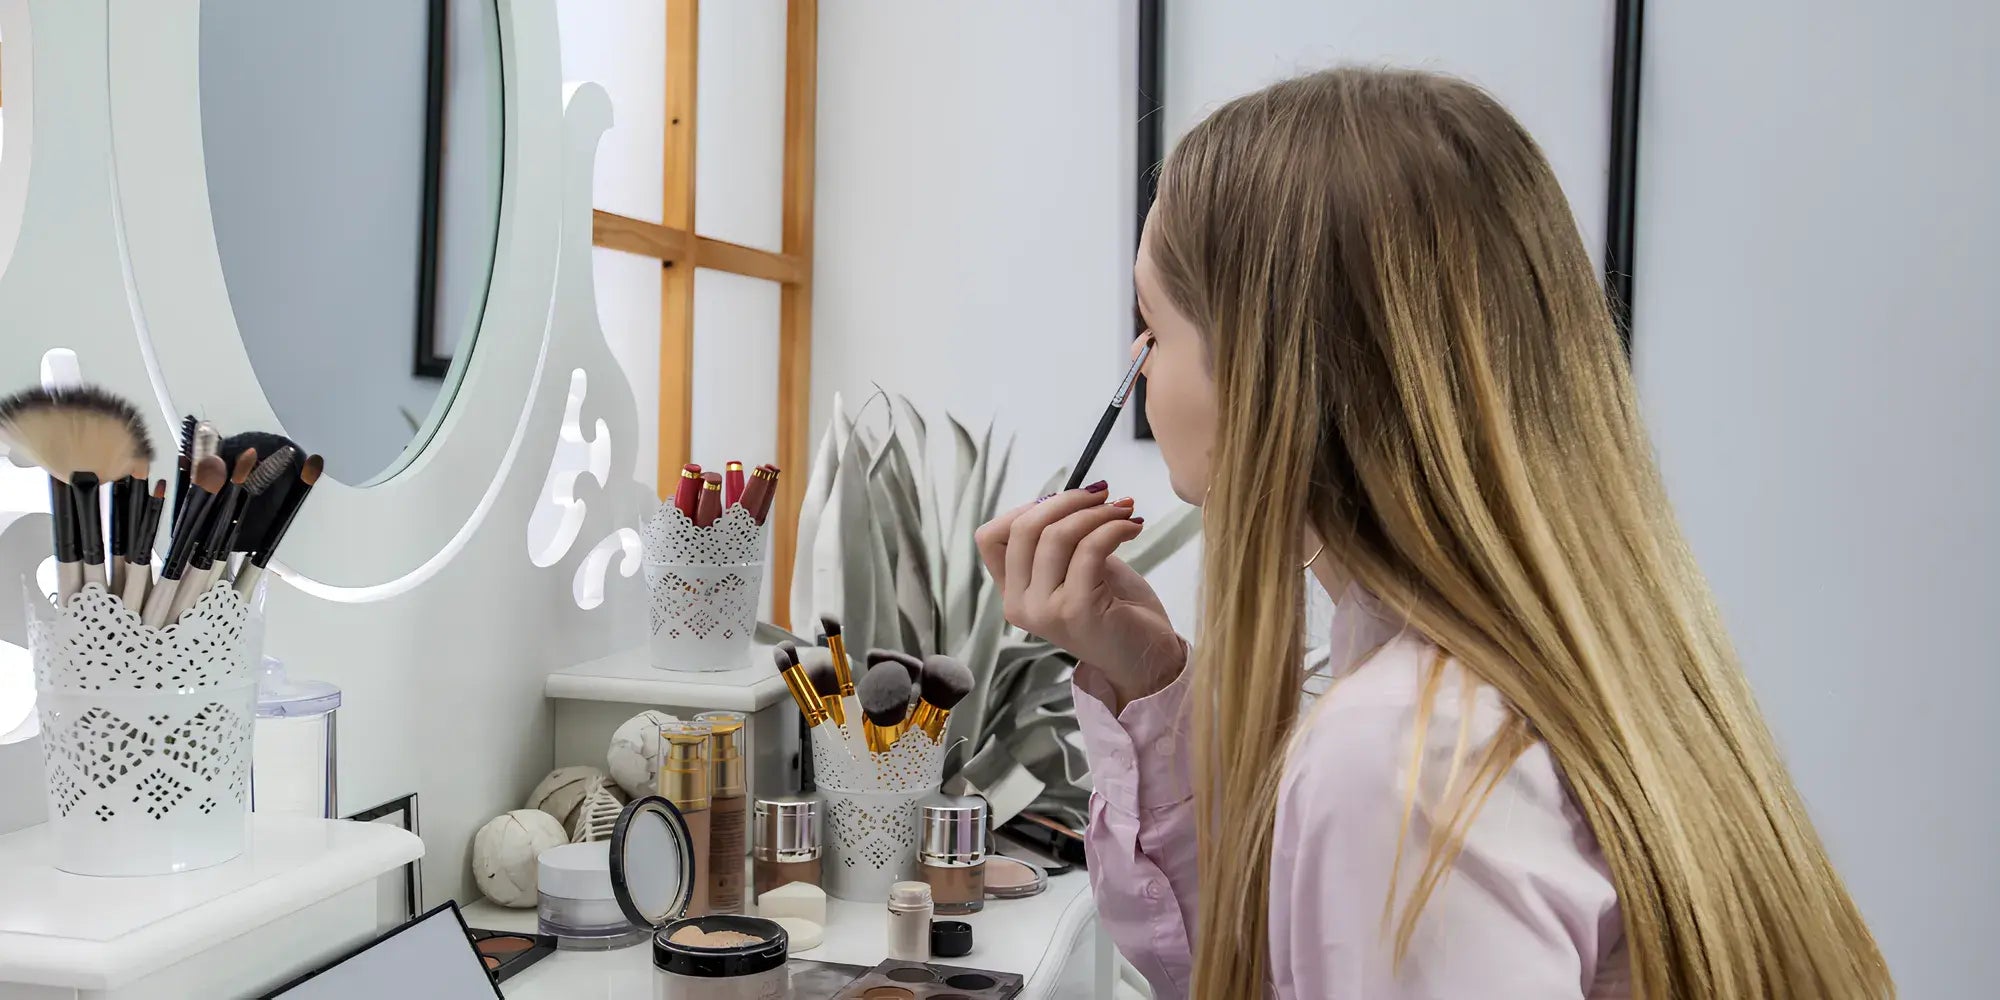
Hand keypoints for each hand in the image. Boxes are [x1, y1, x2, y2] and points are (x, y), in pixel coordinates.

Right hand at [975, 484, 1184, 708]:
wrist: (1146, 656)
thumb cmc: (1114, 608)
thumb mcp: (1077, 566)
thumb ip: (1059, 539)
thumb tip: (1063, 496)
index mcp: (1013, 593)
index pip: (990, 537)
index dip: (1026, 508)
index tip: (1067, 503)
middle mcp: (1020, 604)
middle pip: (1024, 529)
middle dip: (1066, 501)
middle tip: (1102, 495)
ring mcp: (1045, 610)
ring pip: (1057, 535)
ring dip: (1097, 513)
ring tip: (1123, 512)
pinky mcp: (1076, 610)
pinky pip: (1090, 548)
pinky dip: (1113, 528)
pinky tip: (1132, 528)